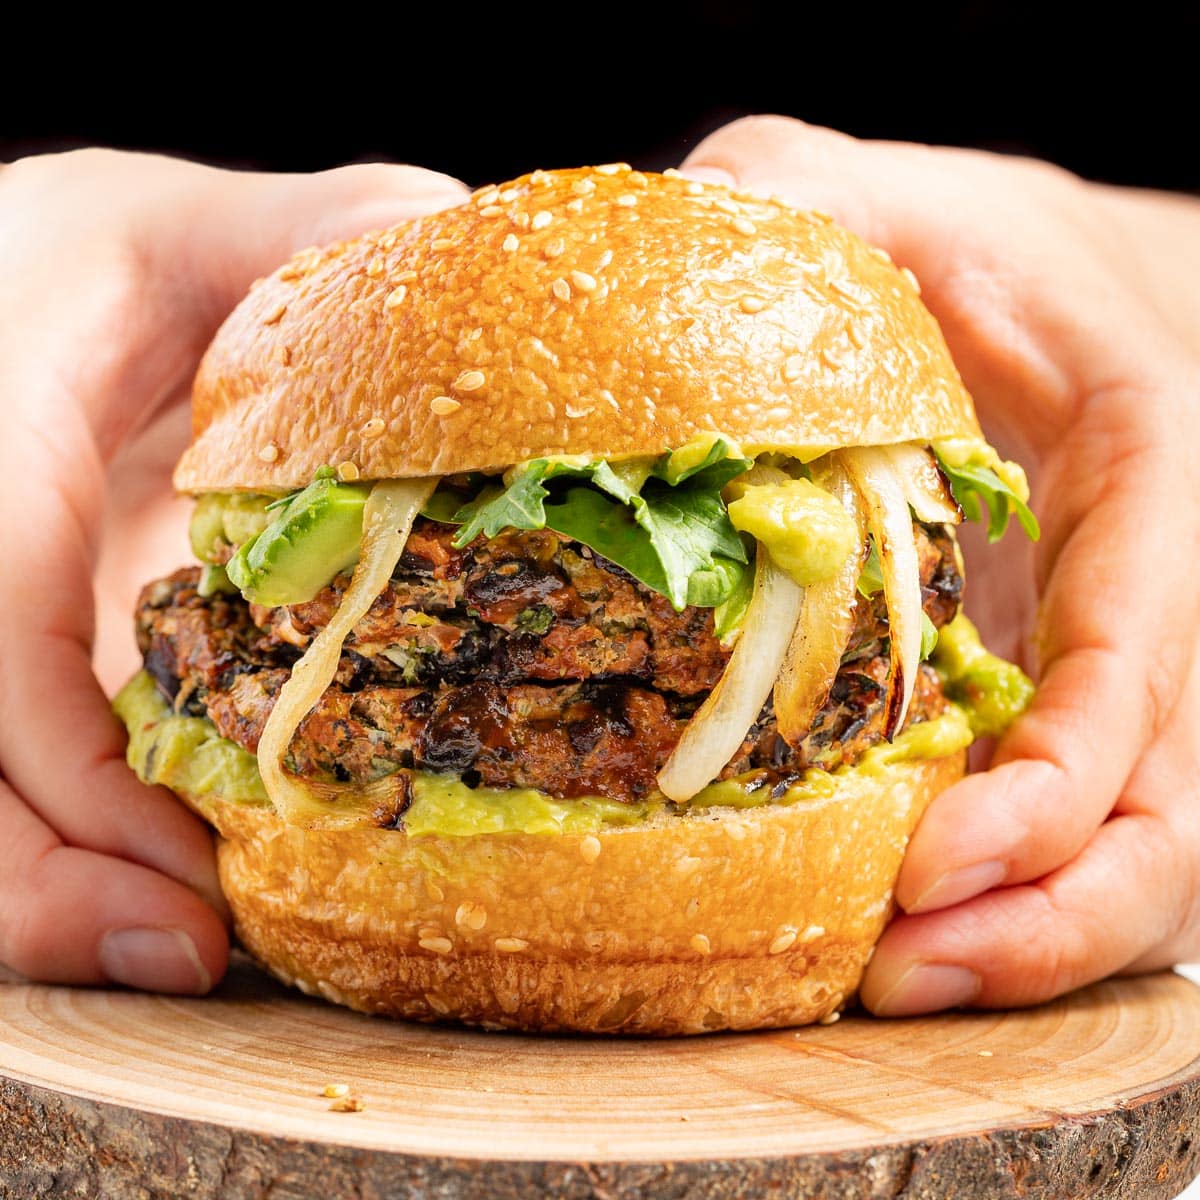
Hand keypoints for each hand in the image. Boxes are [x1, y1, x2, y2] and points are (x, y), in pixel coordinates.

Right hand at [0, 151, 466, 992]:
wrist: (24, 300)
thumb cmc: (102, 262)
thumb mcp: (187, 228)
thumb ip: (307, 231)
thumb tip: (446, 237)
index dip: (59, 766)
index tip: (180, 869)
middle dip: (34, 881)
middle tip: (182, 950)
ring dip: (45, 896)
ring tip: (176, 948)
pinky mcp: (19, 658)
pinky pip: (9, 777)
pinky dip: (69, 854)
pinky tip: (163, 887)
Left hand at [683, 118, 1199, 1013]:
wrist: (1011, 281)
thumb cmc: (956, 240)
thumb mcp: (872, 195)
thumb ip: (798, 204)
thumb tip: (691, 243)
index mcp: (1148, 466)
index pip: (1147, 657)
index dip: (1062, 785)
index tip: (937, 864)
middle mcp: (1152, 587)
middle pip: (1169, 805)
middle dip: (1055, 914)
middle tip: (901, 974)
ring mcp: (1110, 655)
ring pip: (1131, 846)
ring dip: (1026, 940)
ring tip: (888, 981)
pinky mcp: (1048, 693)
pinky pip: (1057, 825)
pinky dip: (996, 898)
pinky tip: (889, 924)